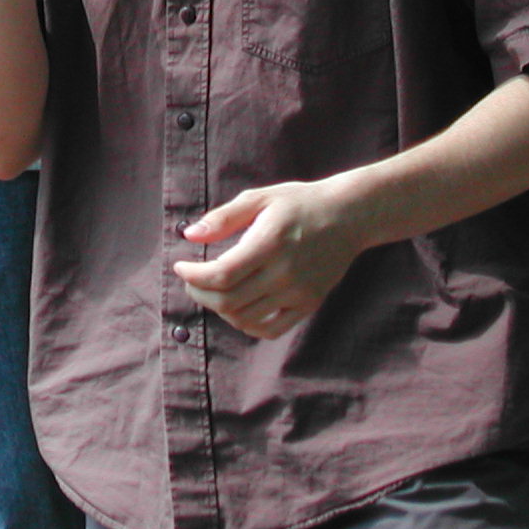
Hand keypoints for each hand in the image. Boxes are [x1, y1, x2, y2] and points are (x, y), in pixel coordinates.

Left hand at [172, 179, 367, 339]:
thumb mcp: (260, 198)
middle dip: (199, 293)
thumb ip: (224, 218)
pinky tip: (237, 308)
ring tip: (212, 291)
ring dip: (219, 309)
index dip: (194, 276)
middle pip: (229, 301)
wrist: (348, 216)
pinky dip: (246, 325)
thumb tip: (190, 235)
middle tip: (191, 279)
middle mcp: (285, 273)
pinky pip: (271, 330)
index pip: (222, 275)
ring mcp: (299, 293)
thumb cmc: (298, 203)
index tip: (180, 265)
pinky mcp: (308, 304)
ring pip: (245, 319)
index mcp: (270, 243)